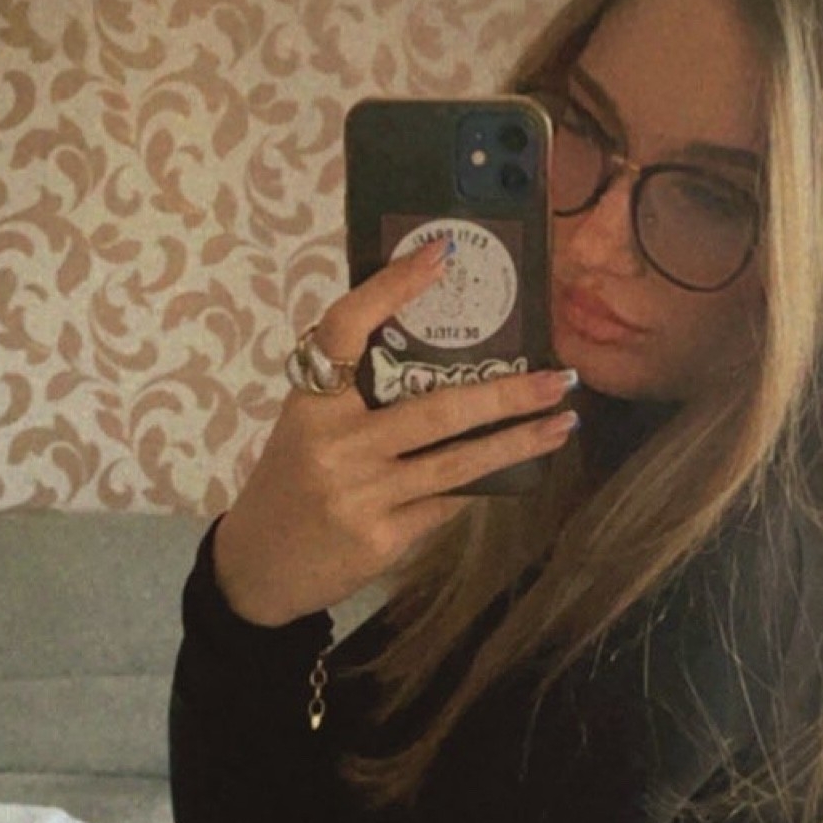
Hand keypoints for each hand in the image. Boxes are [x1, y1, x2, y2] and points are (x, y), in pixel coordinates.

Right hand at [213, 244, 579, 625]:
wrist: (260, 568)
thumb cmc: (291, 482)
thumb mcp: (307, 427)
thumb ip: (355, 394)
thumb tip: (443, 350)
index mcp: (310, 403)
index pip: (346, 329)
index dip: (391, 288)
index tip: (441, 254)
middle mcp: (335, 445)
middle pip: (437, 408)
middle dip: (507, 392)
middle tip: (560, 376)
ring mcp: (361, 495)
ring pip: (458, 462)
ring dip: (518, 441)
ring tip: (562, 422)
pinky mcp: (383, 538)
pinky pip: (448, 502)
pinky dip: (480, 483)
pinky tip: (514, 468)